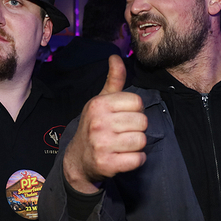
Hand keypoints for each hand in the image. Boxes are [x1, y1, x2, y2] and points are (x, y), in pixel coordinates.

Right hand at [63, 55, 147, 193]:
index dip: (135, 110)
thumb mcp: (101, 101)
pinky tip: (124, 157)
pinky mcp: (107, 164)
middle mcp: (98, 123)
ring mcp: (101, 144)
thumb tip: (116, 56)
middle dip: (137, 129)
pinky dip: (136, 160)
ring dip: (137, 145)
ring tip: (123, 145)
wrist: (78, 159)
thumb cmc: (95, 126)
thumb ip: (114, 80)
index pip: (137, 102)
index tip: (124, 117)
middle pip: (142, 121)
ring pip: (141, 140)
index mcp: (99, 104)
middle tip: (123, 133)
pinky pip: (138, 159)